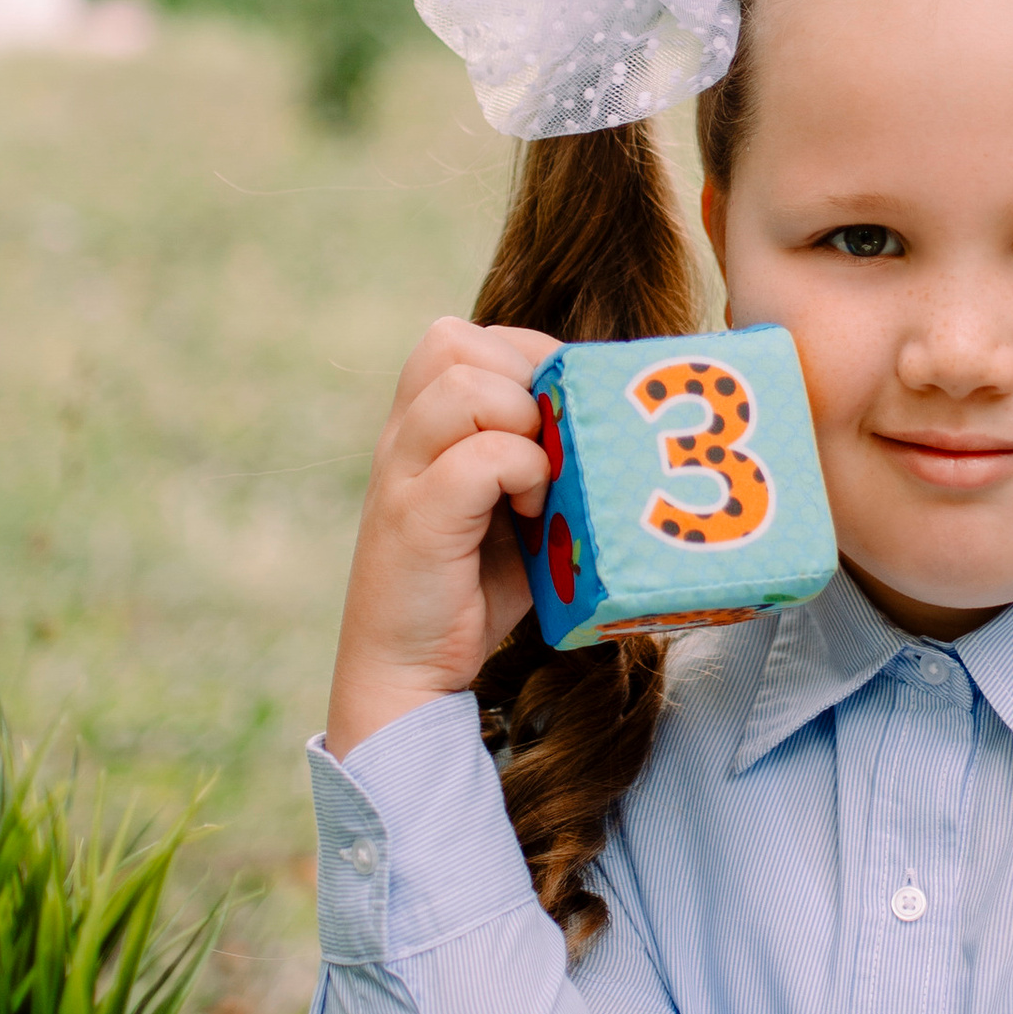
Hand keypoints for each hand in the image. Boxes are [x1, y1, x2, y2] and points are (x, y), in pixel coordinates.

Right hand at [327, 318, 558, 750]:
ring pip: (464, 387)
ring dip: (521, 422)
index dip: (522, 356)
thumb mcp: (510, 505)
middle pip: (452, 343)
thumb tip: (611, 416)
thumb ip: (539, 454)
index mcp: (418, 427)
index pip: (460, 338)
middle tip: (549, 438)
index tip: (557, 412)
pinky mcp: (416, 520)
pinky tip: (534, 513)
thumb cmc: (471, 590)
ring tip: (542, 478)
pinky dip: (523, 474)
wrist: (408, 675)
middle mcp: (400, 440)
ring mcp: (401, 476)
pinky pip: (481, 458)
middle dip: (521, 377)